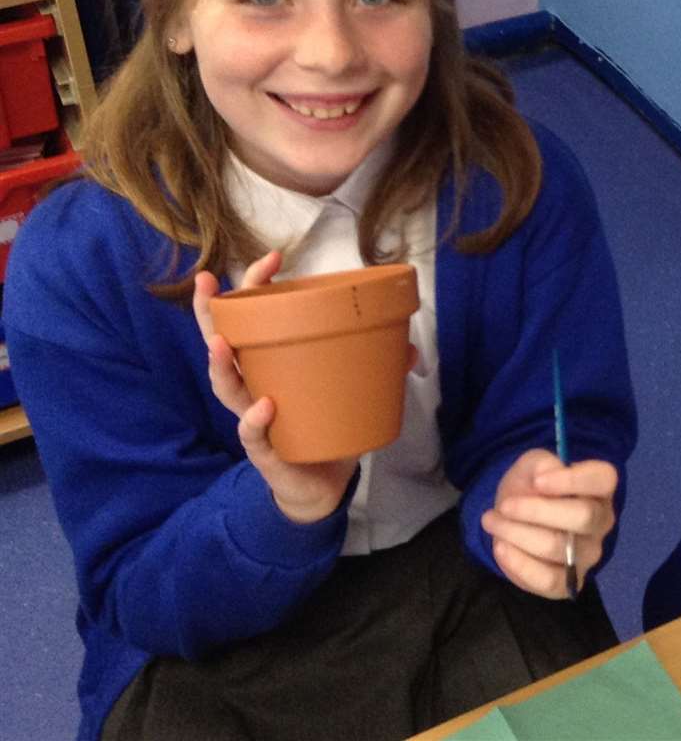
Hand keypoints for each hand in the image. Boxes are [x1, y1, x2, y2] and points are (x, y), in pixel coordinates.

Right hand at [194, 251, 359, 523]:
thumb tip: (409, 348)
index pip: (251, 320)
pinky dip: (255, 421)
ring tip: (220, 343)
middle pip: (219, 344)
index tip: (271, 259)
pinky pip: (253, 436)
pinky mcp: (265, 452)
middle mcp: (252, 387)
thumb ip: (377, 369)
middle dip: (208, 312)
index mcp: (269, 366)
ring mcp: (253, 419)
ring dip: (220, 365)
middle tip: (205, 281)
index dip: (254, 288)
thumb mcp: (351, 393)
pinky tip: (263, 407)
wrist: (320, 486)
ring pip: (226, 388)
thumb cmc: (326, 428)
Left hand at [481, 449, 617, 599]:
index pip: (603, 479)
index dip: (572, 479)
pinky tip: (501, 548)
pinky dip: (520, 565)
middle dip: (536, 510)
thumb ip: (541, 464)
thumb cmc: (532, 485)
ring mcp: (588, 554)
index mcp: (599, 487)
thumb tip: (544, 477)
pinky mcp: (569, 581)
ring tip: (491, 521)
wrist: (516, 514)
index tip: (538, 481)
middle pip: (583, 516)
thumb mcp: (533, 464)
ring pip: (558, 548)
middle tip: (504, 505)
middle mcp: (601, 522)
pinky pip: (549, 581)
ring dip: (517, 534)